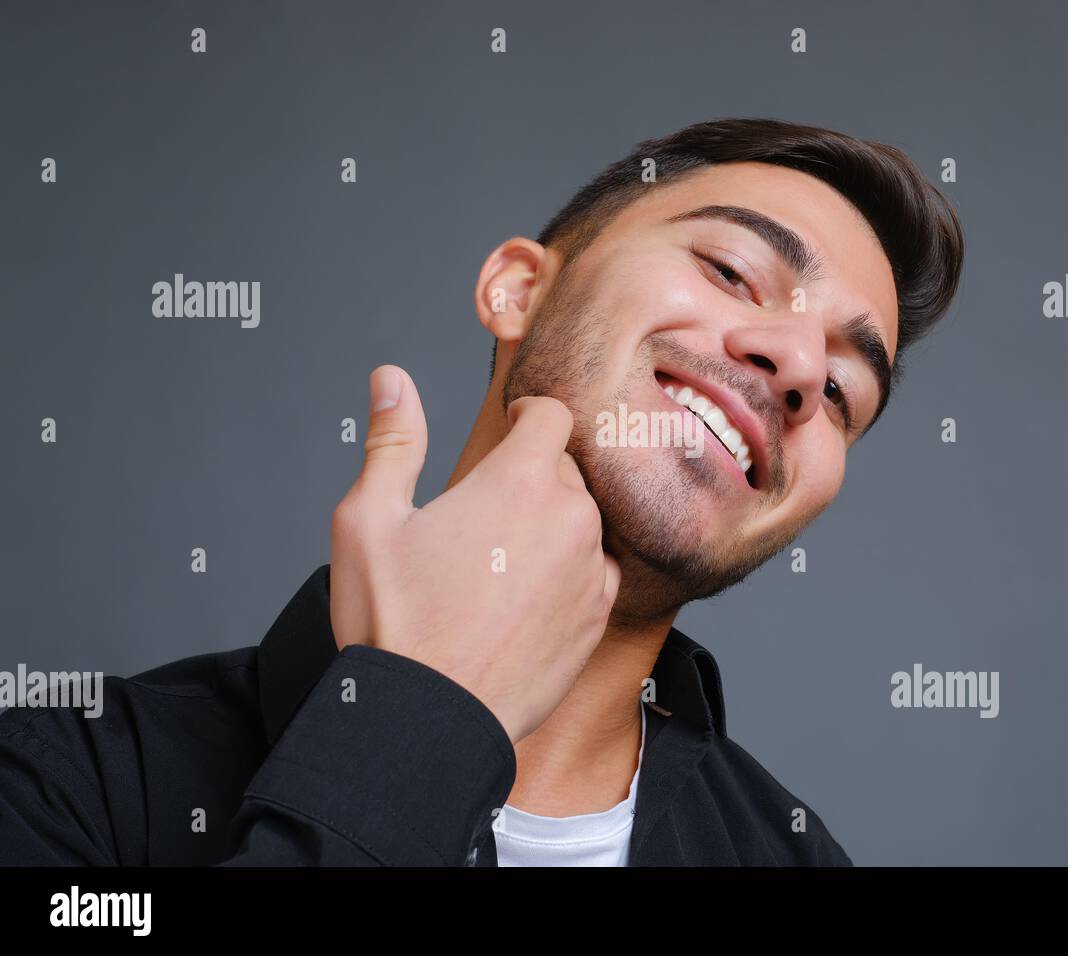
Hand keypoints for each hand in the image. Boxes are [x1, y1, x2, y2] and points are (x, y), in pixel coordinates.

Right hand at [329, 365, 620, 743]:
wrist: (429, 718)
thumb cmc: (394, 623)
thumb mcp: (369, 519)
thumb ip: (392, 440)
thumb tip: (392, 380)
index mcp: (520, 480)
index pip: (553, 414)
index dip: (529, 414)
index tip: (510, 429)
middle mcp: (571, 516)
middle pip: (566, 468)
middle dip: (532, 475)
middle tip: (486, 511)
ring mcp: (591, 568)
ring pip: (583, 519)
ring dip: (552, 524)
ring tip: (500, 561)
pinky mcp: (599, 615)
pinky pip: (595, 570)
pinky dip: (569, 571)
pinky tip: (525, 596)